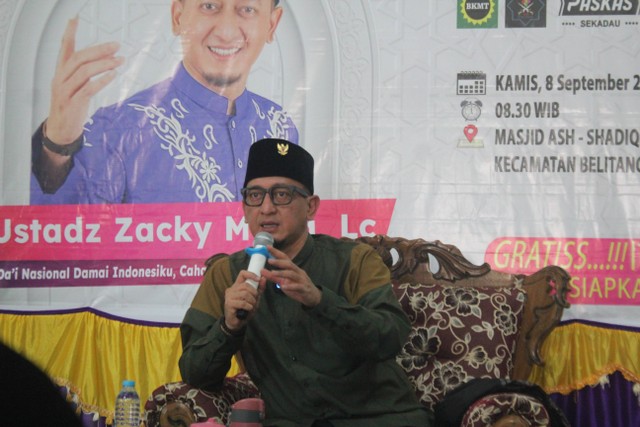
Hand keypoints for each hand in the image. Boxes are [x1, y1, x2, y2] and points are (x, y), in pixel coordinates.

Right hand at [45, 17, 123, 150]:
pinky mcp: (73, 104)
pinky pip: (88, 89)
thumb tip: (102, 59)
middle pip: (79, 58)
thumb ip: (83, 72)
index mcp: (61, 73)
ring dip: (104, 64)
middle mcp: (60, 79)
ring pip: (84, 72)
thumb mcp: (74, 86)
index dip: (69, 33)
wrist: (61, 130)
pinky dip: (101, 80)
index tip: (74, 19)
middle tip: (116, 46)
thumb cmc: (71, 106)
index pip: (64, 49)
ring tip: (120, 60)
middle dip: (99, 50)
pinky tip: (113, 75)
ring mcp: (65, 91)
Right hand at [223, 271, 265, 329]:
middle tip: (255, 300)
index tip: (258, 279)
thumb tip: (263, 278)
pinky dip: (248, 306)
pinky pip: (242, 303)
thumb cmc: (245, 309)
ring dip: (252, 301)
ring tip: (251, 306)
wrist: (237, 323)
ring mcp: (229, 296)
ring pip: (244, 294)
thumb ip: (259, 289)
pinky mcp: (228, 304)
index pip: (242, 274)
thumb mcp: (254, 298)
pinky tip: (248, 309)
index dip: (251, 275)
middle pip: (245, 285)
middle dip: (254, 293)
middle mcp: (231, 289)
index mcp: (237, 286)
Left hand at [263, 246, 321, 307]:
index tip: (267, 247)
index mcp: (293, 269)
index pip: (285, 258)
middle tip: (269, 260)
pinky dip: (290, 286)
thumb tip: (262, 270)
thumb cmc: (297, 287)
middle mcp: (298, 272)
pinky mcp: (304, 288)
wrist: (312, 296)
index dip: (276, 252)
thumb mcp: (284, 281)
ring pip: (292, 274)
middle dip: (279, 262)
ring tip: (273, 273)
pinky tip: (283, 287)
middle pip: (289, 264)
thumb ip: (273, 277)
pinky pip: (298, 286)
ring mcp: (302, 280)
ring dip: (282, 273)